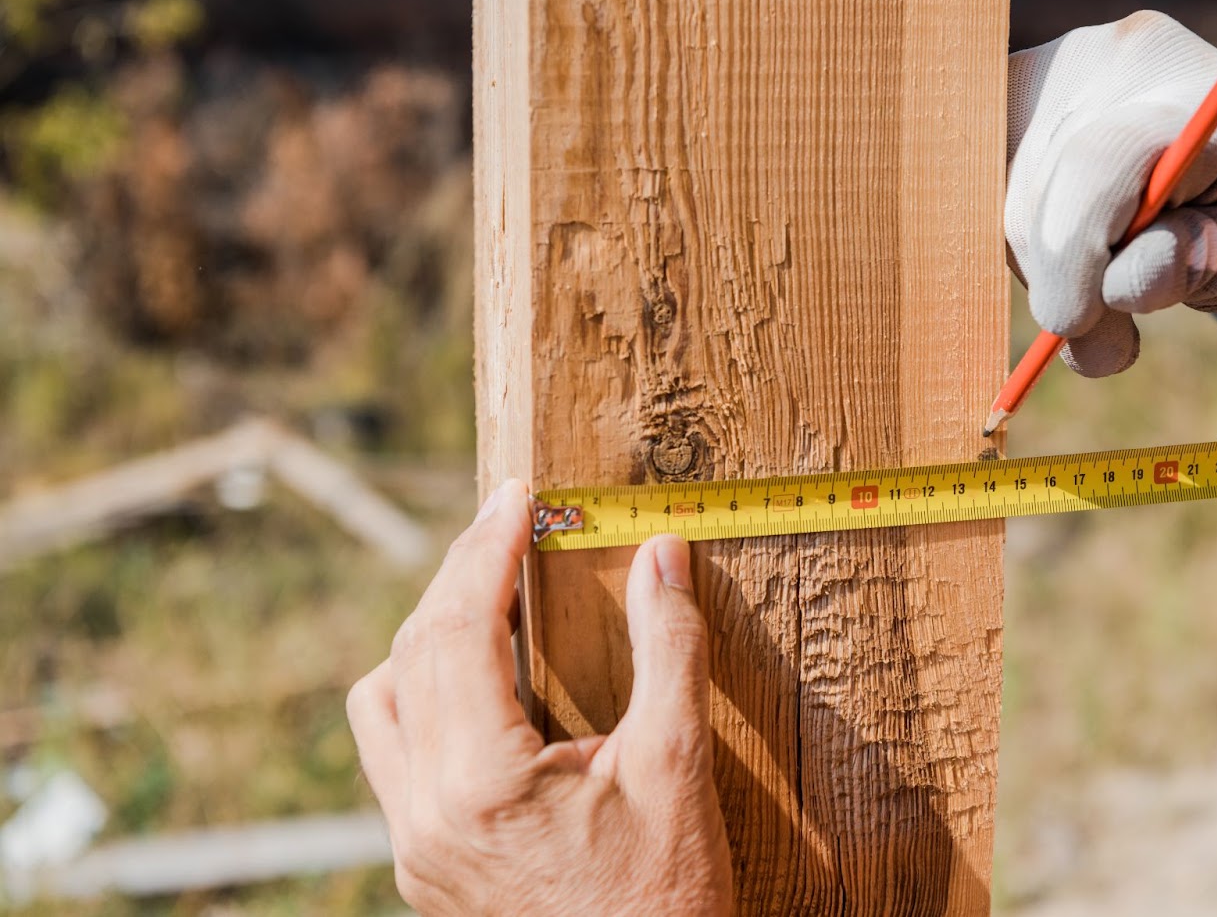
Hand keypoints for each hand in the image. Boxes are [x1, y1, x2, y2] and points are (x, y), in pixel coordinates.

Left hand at [347, 480, 732, 914]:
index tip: (516, 496)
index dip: (485, 549)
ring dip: (428, 640)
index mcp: (478, 785)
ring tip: (492, 602)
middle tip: (509, 529)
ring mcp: (416, 850)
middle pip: (410, 655)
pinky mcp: (425, 872)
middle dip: (458, 580)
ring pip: (382, 707)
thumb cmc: (668, 906)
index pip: (460, 630)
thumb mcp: (679, 769)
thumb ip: (670, 650)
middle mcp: (423, 817)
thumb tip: (665, 553)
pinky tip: (489, 689)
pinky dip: (430, 697)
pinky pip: (397, 757)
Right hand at [1005, 11, 1216, 376]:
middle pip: (1045, 193)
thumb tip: (1119, 289)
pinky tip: (1071, 236)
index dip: (1077, 253)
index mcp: (1191, 92)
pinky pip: (986, 186)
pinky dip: (1024, 236)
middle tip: (1103, 343)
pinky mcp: (1007, 85)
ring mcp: (1051, 67)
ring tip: (1102, 275)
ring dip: (1043, 264)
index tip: (1077, 324)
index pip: (1103, 162)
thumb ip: (1200, 265)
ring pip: (1008, 198)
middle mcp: (1111, 60)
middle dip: (1061, 281)